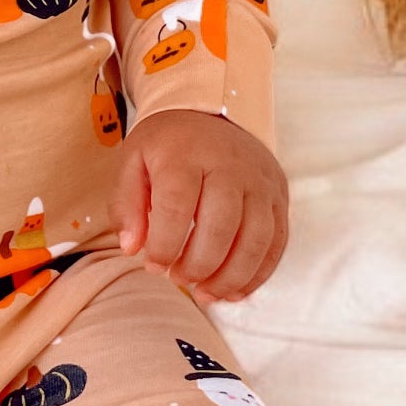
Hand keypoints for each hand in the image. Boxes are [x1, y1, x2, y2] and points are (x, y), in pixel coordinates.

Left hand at [111, 109, 288, 303]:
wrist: (211, 112)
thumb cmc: (167, 145)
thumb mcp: (133, 162)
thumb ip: (126, 205)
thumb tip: (132, 248)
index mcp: (187, 155)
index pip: (177, 207)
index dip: (164, 246)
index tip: (153, 266)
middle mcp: (230, 166)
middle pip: (221, 228)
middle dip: (197, 265)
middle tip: (178, 279)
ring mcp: (261, 181)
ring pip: (255, 240)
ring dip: (230, 277)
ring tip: (205, 293)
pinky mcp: (279, 194)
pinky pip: (277, 242)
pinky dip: (257, 274)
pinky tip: (233, 290)